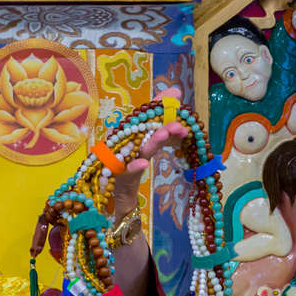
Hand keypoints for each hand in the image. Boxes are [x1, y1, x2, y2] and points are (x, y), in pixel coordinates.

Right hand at [109, 86, 188, 221]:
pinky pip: (125, 174)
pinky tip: (144, 164)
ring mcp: (118, 164)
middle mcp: (122, 147)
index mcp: (130, 137)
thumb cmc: (133, 172)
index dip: (157, 106)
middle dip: (159, 124)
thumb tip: (175, 91)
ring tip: (166, 135)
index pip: (143, 118)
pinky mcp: (117, 182)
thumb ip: (163, 122)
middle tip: (178, 123)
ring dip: (150, 142)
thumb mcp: (151, 146)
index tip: (174, 98)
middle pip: (139, 132)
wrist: (121, 204)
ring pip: (135, 150)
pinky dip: (133, 168)